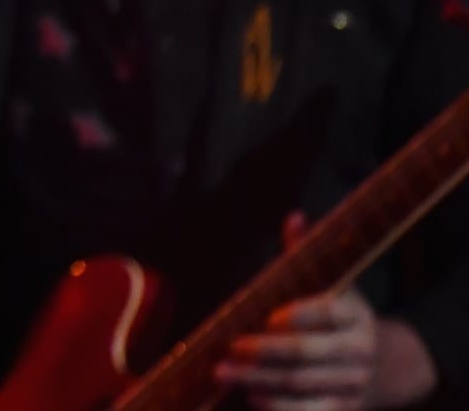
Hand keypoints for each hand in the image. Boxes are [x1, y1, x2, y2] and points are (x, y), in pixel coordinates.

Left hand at [217, 212, 382, 409]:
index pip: (331, 313)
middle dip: (266, 351)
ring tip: (224, 373)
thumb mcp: (331, 283)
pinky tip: (251, 397)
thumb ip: (307, 254)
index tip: (268, 317)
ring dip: (260, 380)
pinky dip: (280, 407)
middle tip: (231, 347)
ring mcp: (353, 383)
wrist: (384, 365)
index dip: (301, 315)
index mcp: (355, 315)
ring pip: (304, 385)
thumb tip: (294, 216)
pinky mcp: (343, 408)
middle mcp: (359, 351)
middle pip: (310, 354)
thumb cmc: (339, 316)